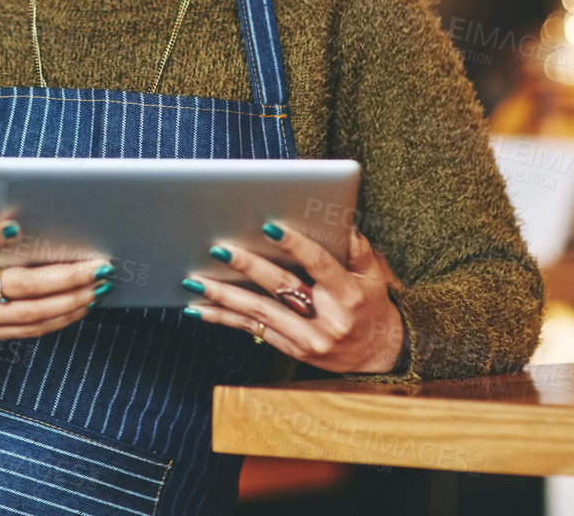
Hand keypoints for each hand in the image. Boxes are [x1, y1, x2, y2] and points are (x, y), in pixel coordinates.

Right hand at [0, 212, 113, 348]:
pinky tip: (81, 306)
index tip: (19, 227)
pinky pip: (30, 331)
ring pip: (33, 314)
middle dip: (68, 278)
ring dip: (72, 302)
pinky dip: (59, 319)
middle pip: (24, 286)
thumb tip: (25, 225)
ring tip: (100, 288)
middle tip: (100, 267)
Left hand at [182, 223, 406, 373]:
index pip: (319, 265)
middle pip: (281, 288)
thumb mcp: (374, 274)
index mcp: (348, 294)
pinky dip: (224, 317)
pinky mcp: (292, 350)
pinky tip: (198, 308)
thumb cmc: (371, 303)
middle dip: (247, 266)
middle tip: (218, 248)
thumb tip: (341, 220)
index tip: (269, 227)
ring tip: (195, 279)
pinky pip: (252, 330)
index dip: (295, 246)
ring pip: (259, 313)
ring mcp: (307, 339)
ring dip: (223, 295)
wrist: (378, 354)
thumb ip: (357, 247)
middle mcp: (328, 320)